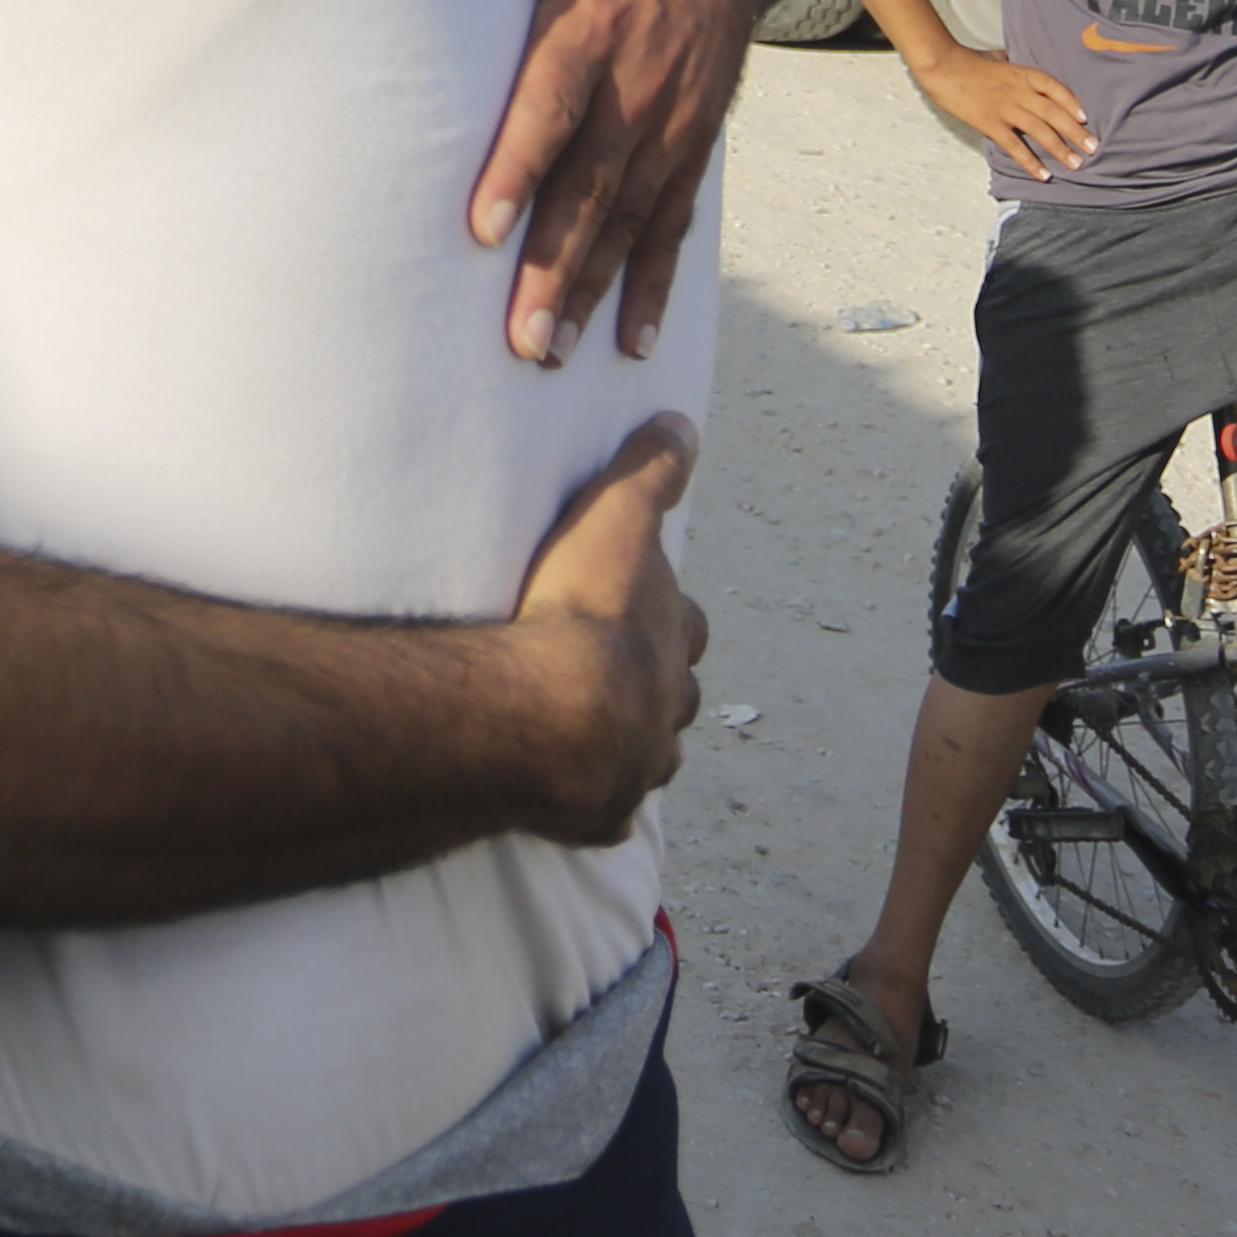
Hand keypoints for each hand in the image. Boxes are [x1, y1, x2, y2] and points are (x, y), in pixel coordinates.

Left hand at [457, 0, 780, 363]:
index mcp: (593, 27)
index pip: (552, 105)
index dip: (520, 166)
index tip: (483, 227)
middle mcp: (637, 85)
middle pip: (591, 187)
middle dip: (555, 265)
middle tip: (520, 337)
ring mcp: (672, 122)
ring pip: (629, 219)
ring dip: (594, 289)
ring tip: (552, 354)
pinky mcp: (695, 142)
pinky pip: (675, 222)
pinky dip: (656, 283)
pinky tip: (635, 341)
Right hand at [501, 415, 708, 846]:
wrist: (549, 714)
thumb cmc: (583, 610)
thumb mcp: (616, 515)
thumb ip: (649, 468)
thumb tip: (683, 423)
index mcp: (673, 638)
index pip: (688, 622)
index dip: (668, 610)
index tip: (644, 601)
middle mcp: (667, 705)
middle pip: (677, 693)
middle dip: (656, 681)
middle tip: (616, 668)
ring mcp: (637, 765)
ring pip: (653, 755)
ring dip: (633, 741)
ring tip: (595, 728)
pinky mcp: (600, 813)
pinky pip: (606, 813)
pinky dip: (596, 802)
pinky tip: (572, 795)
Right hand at [912, 47, 1096, 178]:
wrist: (942, 66)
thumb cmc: (968, 61)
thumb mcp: (998, 57)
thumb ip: (1014, 66)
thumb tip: (1019, 65)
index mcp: (1023, 74)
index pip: (1056, 88)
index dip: (1073, 104)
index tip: (1086, 118)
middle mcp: (1020, 92)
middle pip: (1054, 113)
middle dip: (1076, 132)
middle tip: (1093, 148)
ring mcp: (1006, 108)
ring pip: (1040, 131)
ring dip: (1060, 149)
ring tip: (1076, 164)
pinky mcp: (990, 123)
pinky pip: (1015, 145)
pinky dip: (1030, 161)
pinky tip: (1042, 174)